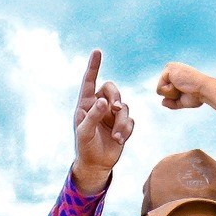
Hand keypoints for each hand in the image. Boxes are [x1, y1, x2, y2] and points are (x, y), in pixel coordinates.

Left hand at [72, 50, 132, 193]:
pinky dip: (126, 130)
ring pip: (124, 107)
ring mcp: (112, 114)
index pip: (89, 82)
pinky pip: (130, 120)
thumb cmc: (85, 147)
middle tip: (116, 108)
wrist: (96, 164)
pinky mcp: (122, 124)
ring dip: (121, 121)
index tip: (97, 52)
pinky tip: (119, 140)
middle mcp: (100, 106)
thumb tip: (103, 101)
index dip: (93, 67)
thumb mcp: (84, 132)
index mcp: (86, 104)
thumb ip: (92, 116)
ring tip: (116, 136)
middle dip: (116, 97)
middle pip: (112, 89)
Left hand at [156, 62, 214, 109]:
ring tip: (182, 87)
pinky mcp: (168, 68)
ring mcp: (169, 67)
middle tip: (184, 89)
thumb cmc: (197, 96)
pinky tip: (179, 85)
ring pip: (159, 89)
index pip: (165, 91)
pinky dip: (169, 91)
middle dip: (171, 95)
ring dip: (171, 93)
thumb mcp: (183, 101)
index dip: (173, 97)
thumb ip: (172, 103)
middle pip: (160, 90)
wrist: (203, 90)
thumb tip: (162, 102)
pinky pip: (160, 88)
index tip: (185, 91)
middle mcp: (172, 69)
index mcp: (176, 75)